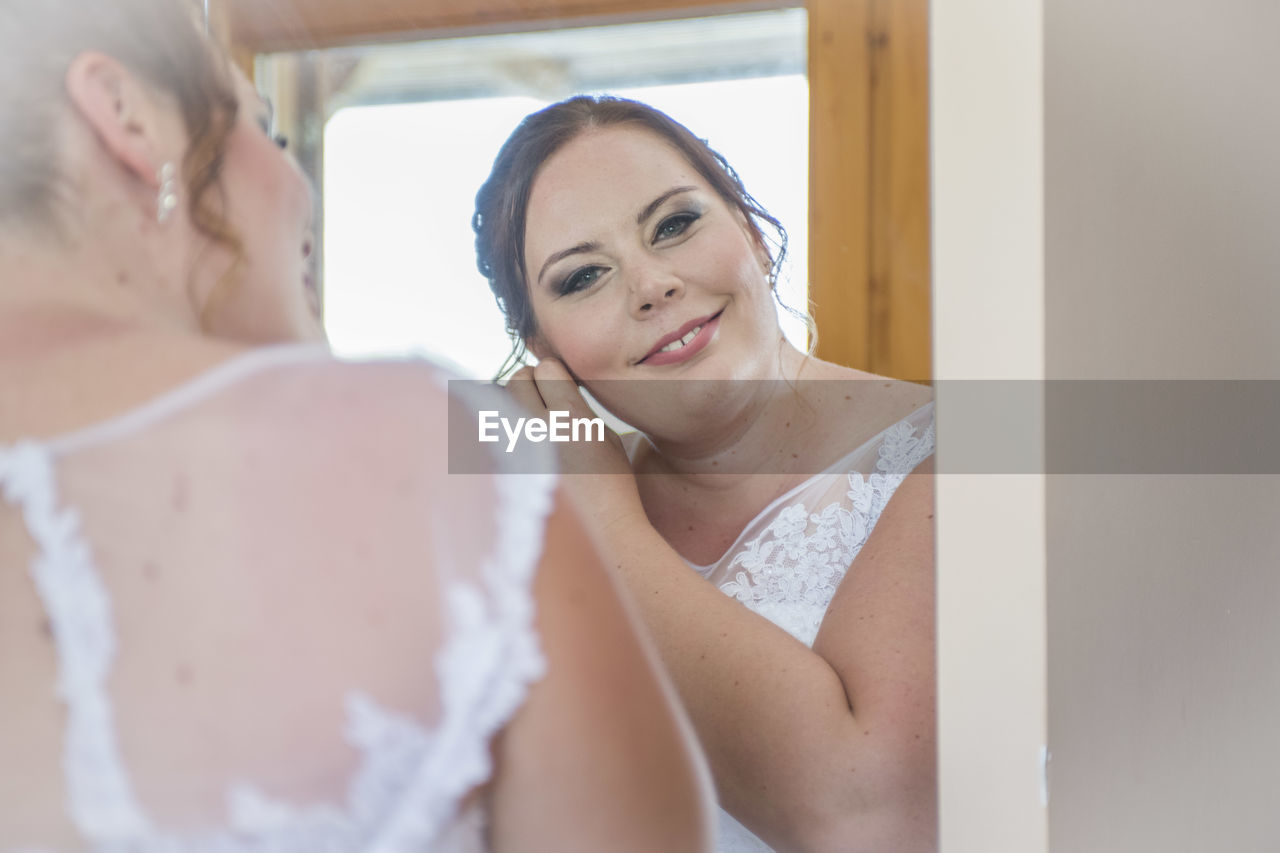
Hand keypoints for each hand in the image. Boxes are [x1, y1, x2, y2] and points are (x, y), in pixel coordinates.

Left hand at [506, 359, 643, 529]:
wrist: (602, 526)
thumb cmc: (611, 480)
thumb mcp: (604, 433)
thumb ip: (574, 404)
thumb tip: (548, 383)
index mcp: (570, 417)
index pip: (545, 367)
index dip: (553, 372)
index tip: (560, 384)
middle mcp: (539, 429)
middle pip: (516, 378)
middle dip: (529, 382)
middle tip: (542, 398)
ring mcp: (517, 449)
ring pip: (497, 402)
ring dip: (510, 403)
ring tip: (529, 421)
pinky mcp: (504, 467)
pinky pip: (492, 432)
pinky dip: (502, 429)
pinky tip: (518, 443)